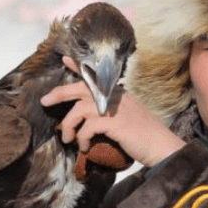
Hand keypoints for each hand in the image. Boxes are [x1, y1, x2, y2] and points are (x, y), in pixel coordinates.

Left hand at [41, 57, 185, 167]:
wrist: (162, 147)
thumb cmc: (145, 138)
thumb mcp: (128, 119)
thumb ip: (111, 114)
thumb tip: (90, 121)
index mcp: (119, 93)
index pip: (96, 76)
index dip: (79, 67)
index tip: (65, 59)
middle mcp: (116, 96)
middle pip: (81, 88)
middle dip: (59, 93)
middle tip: (44, 101)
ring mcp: (115, 108)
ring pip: (79, 110)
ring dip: (68, 126)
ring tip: (67, 139)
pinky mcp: (114, 122)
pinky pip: (87, 127)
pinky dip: (82, 139)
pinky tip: (84, 147)